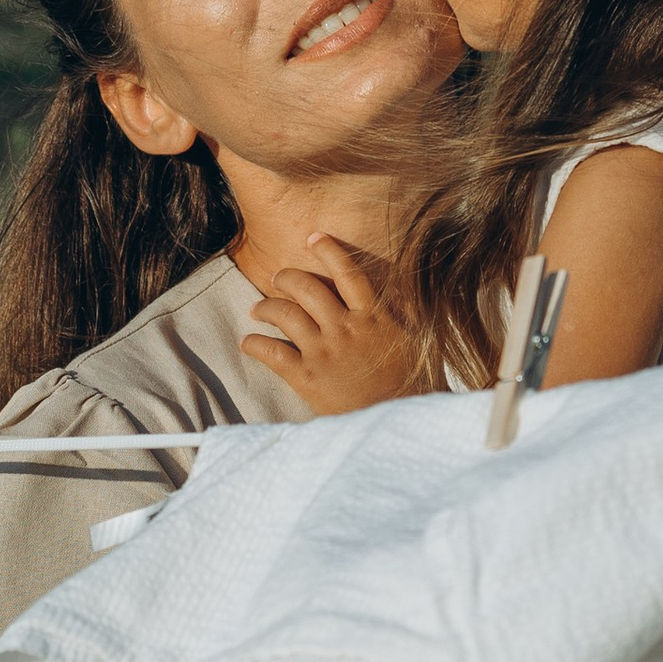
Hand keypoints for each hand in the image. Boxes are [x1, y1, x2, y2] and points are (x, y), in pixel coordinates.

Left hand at [242, 233, 423, 414]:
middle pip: (306, 288)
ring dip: (265, 307)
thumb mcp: (415, 344)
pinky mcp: (306, 377)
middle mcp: (346, 328)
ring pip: (284, 314)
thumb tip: (401, 295)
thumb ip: (401, 318)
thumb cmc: (411, 387)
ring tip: (257, 309)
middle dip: (285, 278)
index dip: (329, 250)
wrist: (396, 423)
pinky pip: (272, 352)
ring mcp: (324, 351)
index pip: (348, 273)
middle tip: (278, 280)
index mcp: (374, 317)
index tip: (314, 237)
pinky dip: (254, 344)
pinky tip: (247, 342)